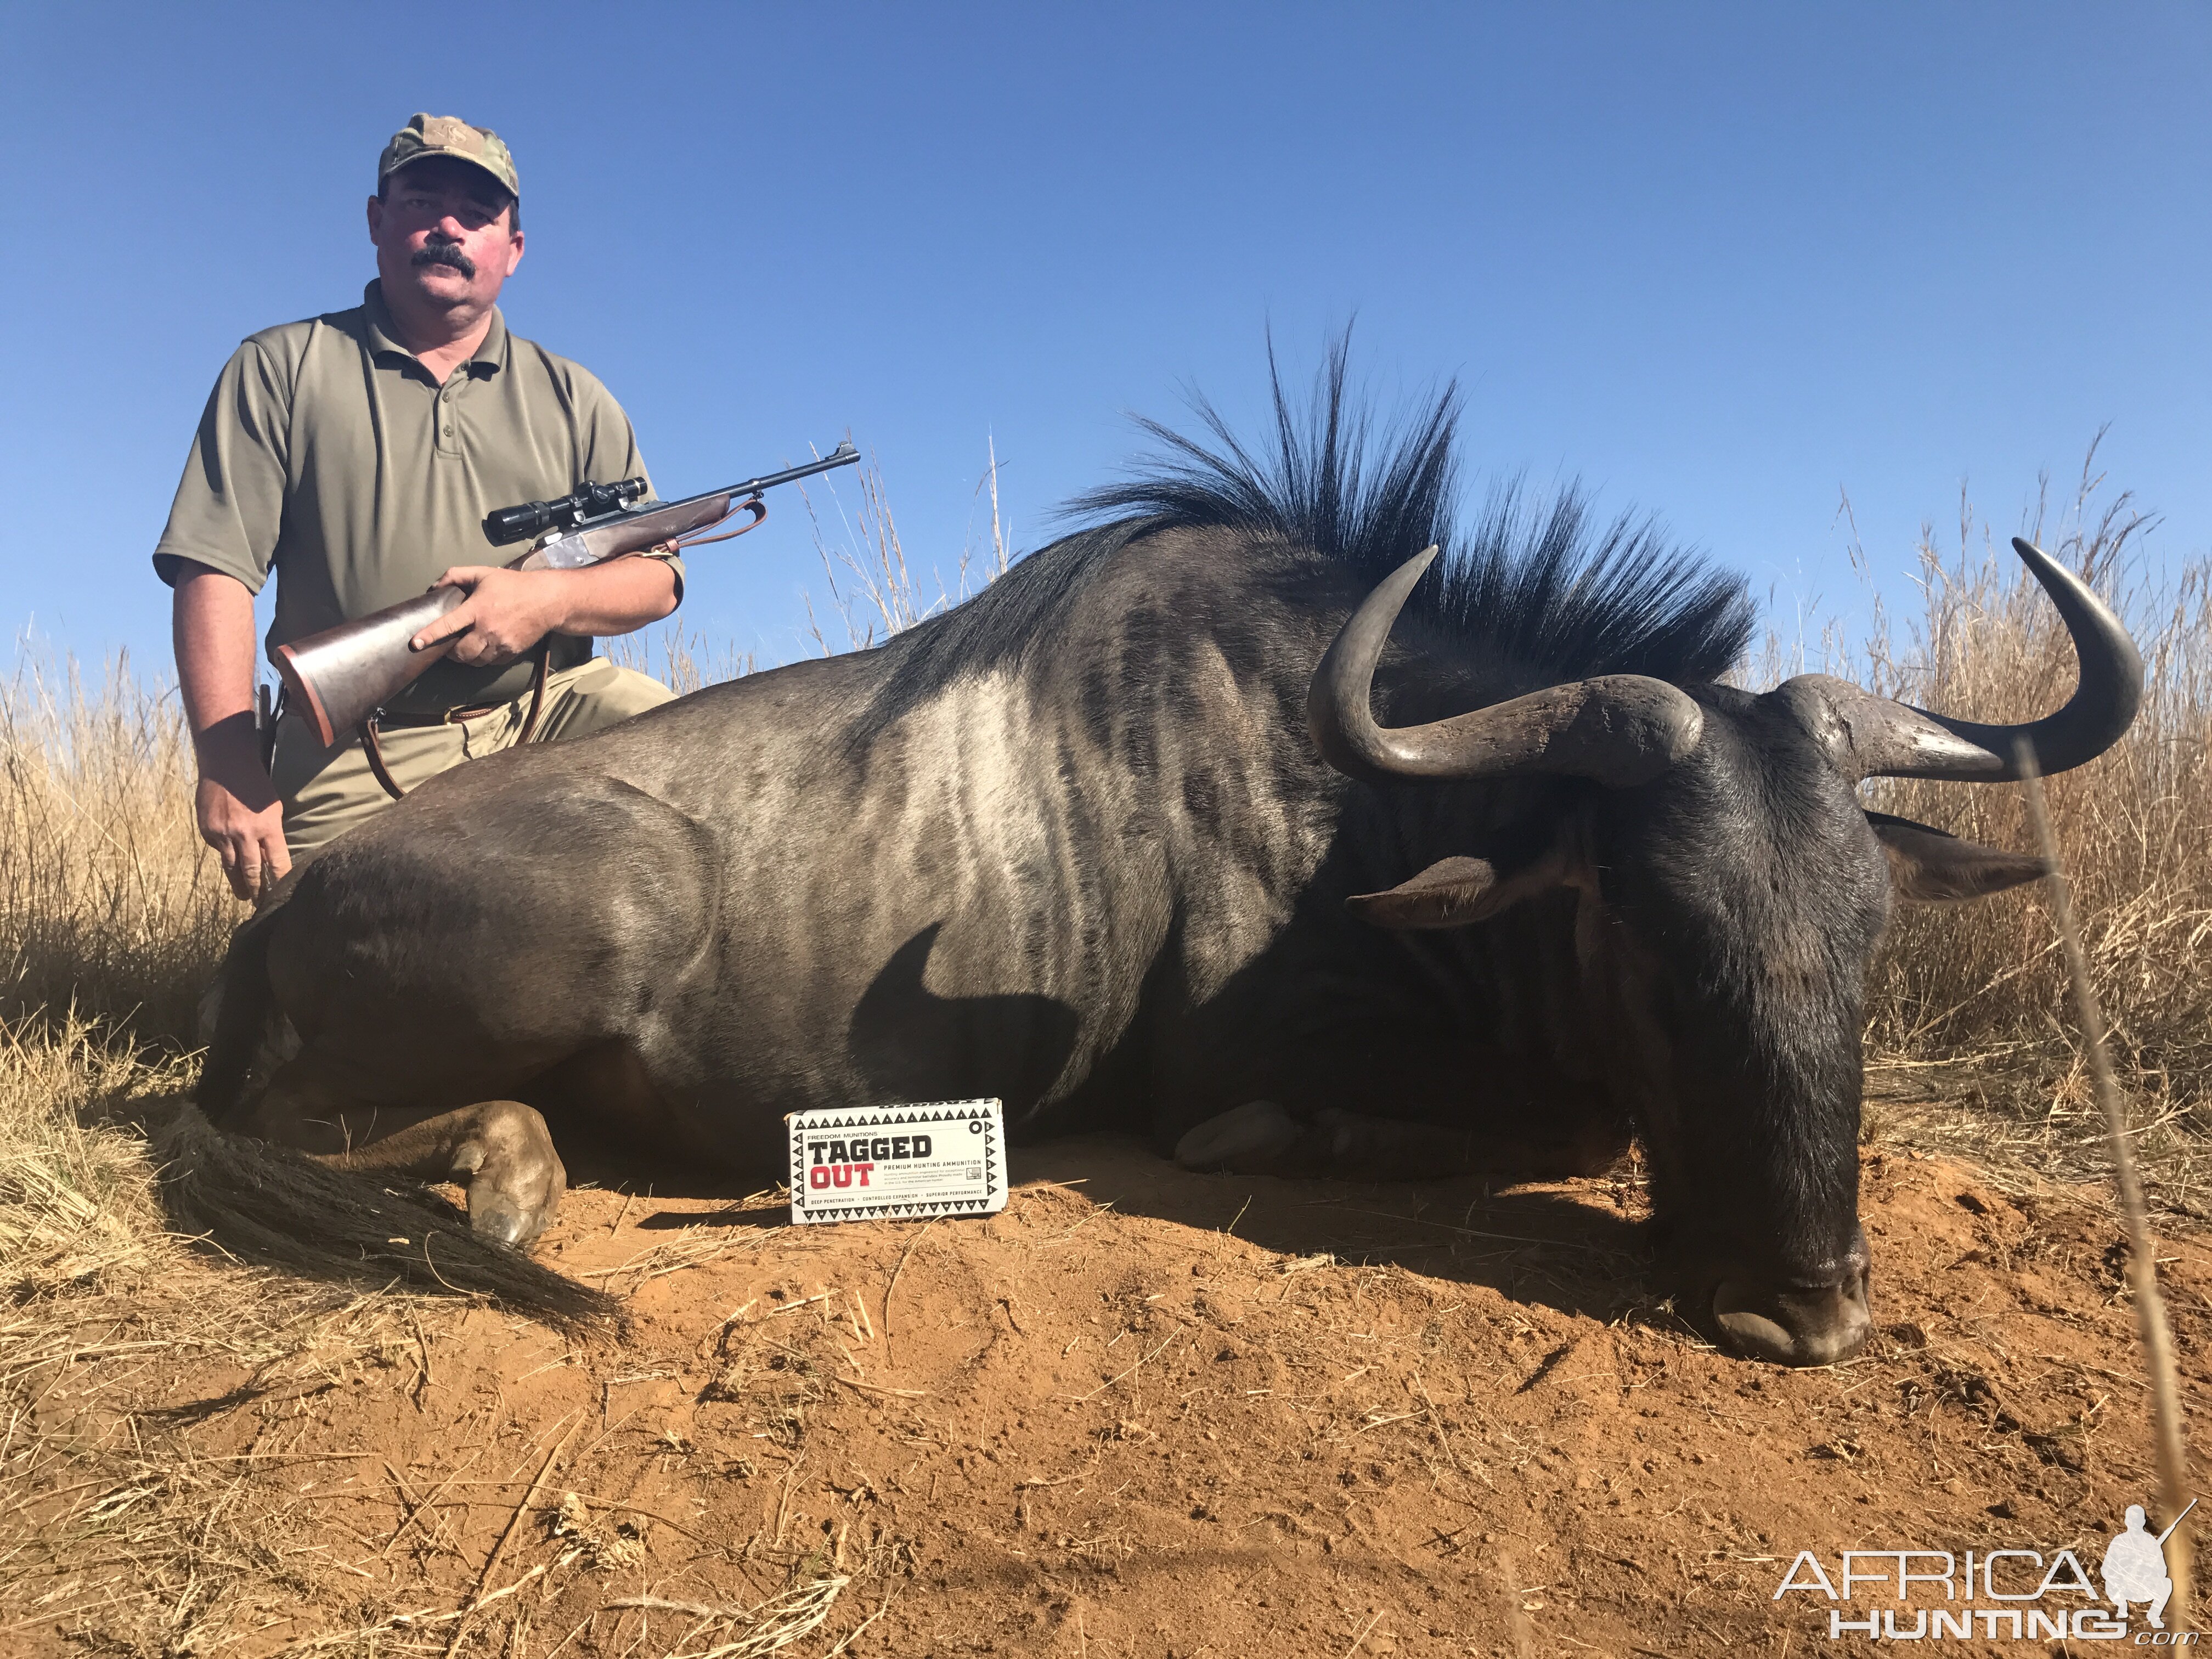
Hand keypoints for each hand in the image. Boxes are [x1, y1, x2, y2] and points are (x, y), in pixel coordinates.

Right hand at [193, 715, 289, 901]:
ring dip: (238, 883)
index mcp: (268, 828)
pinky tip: (229, 859)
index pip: (277, 863)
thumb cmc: (256, 787)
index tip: (281, 895)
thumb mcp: (273, 809)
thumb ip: (271, 835)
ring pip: (231, 867)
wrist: (226, 766)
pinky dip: (224, 855)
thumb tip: (270, 860)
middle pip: (252, 871)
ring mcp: (223, 834)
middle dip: (257, 890)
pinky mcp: (207, 832)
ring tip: (243, 896)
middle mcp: (245, 834)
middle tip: (260, 904)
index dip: (279, 881)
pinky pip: (218, 851)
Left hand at [410, 566, 567, 665]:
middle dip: (450, 652)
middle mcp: (487, 629)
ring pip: (474, 661)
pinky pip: (490, 662)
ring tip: (465, 647)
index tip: (415, 644)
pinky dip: (483, 658)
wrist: (547, 601)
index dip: (430, 635)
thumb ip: (456, 575)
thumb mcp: (483, 573)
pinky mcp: (511, 652)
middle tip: (449, 645)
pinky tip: (484, 648)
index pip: (448, 625)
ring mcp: (500, 643)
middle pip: (460, 652)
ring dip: (466, 657)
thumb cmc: (513, 585)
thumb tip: (435, 587)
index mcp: (477, 609)